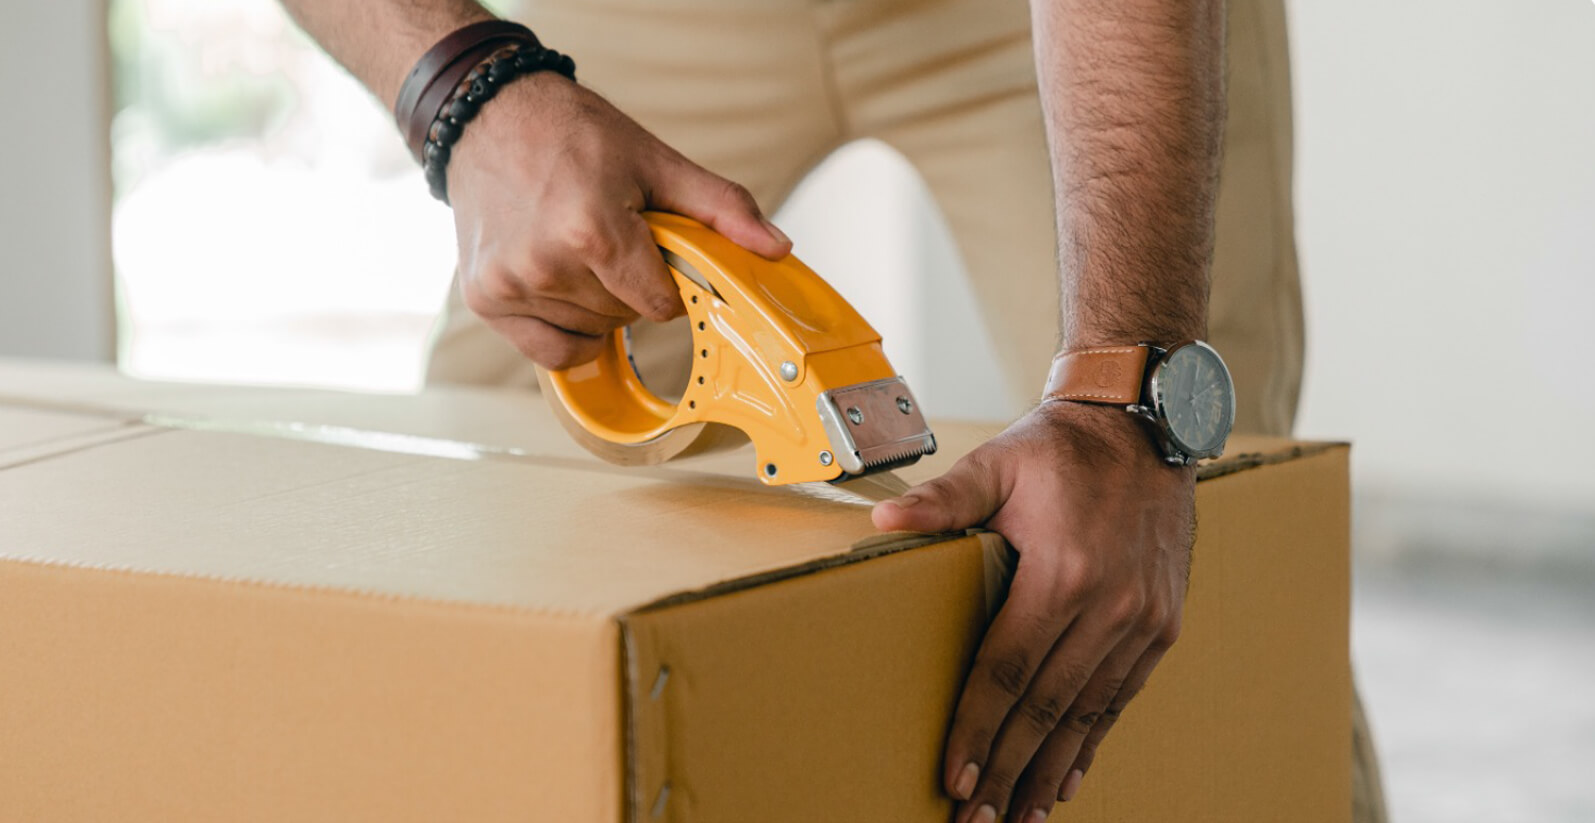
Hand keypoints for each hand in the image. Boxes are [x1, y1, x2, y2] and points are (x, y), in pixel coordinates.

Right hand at [445, 73, 790, 368]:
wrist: (488, 116)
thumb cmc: (572, 134)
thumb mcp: (656, 162)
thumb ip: (721, 209)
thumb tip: (777, 248)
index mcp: (592, 230)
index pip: (660, 305)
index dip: (667, 283)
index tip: (652, 250)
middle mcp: (546, 264)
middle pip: (624, 319)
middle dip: (630, 287)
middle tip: (610, 237)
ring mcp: (510, 285)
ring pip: (590, 332)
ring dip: (596, 304)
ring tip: (576, 248)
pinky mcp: (485, 299)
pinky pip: (549, 352)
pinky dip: (565, 331)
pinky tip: (560, 287)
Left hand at [872, 401, 1193, 821]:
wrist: (1146, 424)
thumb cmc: (1062, 446)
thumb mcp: (999, 462)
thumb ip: (945, 499)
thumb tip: (885, 523)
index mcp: (1064, 571)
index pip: (1008, 671)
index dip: (977, 729)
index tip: (953, 779)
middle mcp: (1110, 606)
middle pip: (1046, 708)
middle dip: (1007, 770)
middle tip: (975, 819)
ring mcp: (1143, 620)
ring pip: (1087, 713)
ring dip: (1049, 771)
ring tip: (1018, 816)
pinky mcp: (1162, 624)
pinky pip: (1121, 697)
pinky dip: (1093, 741)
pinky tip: (1067, 778)